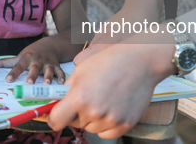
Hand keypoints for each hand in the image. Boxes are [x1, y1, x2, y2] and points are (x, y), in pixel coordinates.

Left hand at [0, 40, 65, 83]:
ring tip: (46, 84)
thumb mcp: (19, 56)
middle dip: (32, 75)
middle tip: (29, 83)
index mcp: (27, 59)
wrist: (50, 45)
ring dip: (48, 77)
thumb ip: (6, 62)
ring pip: (48, 70)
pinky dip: (61, 77)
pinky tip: (62, 83)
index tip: (8, 80)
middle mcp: (37, 61)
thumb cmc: (31, 53)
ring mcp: (48, 63)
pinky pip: (60, 71)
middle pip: (34, 68)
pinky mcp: (56, 66)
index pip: (19, 66)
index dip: (13, 73)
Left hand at [48, 32, 175, 138]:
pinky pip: (106, 134)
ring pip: (91, 128)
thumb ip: (67, 89)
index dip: (54, 116)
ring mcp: (111, 119)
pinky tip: (111, 108)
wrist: (141, 61)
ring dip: (92, 118)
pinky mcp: (125, 124)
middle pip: (74, 124)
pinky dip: (106, 125)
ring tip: (103, 98)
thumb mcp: (82, 69)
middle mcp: (94, 111)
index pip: (56, 120)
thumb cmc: (110, 60)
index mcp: (79, 96)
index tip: (57, 114)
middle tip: (87, 96)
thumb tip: (55, 104)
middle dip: (76, 113)